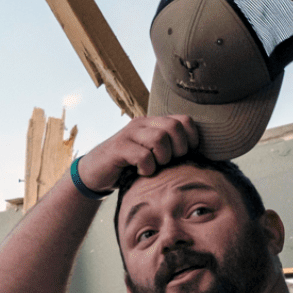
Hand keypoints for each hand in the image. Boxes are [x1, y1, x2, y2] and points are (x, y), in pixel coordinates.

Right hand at [76, 114, 198, 193]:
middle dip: (178, 149)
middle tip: (169, 162)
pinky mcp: (118, 148)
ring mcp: (129, 134)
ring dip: (163, 158)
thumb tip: (199, 156)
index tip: (186, 154)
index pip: (184, 120)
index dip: (192, 138)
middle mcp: (141, 123)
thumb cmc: (127, 166)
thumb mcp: (150, 153)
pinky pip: (143, 156)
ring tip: (155, 166)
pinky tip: (142, 173)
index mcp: (153, 123)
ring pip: (159, 138)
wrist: (94, 173)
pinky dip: (147, 168)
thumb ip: (168, 148)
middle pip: (173, 127)